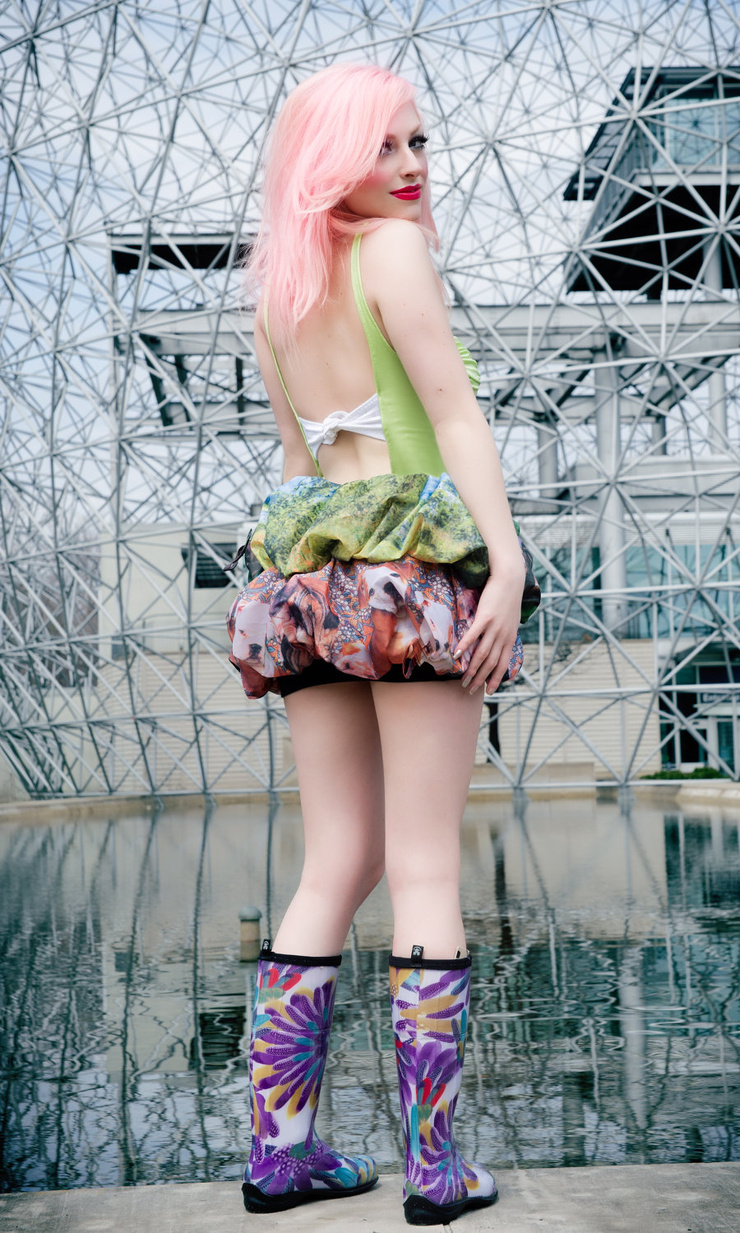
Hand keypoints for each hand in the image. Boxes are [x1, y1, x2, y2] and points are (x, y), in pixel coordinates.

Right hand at [455, 566, 523, 694]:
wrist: (510, 579)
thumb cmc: (508, 597)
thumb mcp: (511, 619)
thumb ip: (505, 632)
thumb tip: (498, 642)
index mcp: (510, 638)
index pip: (503, 664)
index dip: (496, 679)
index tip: (489, 692)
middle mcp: (503, 636)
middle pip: (491, 663)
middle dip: (481, 679)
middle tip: (470, 689)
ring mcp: (494, 627)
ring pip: (482, 654)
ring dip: (472, 669)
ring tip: (463, 678)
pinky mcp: (485, 617)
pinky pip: (473, 635)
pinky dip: (464, 646)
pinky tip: (456, 654)